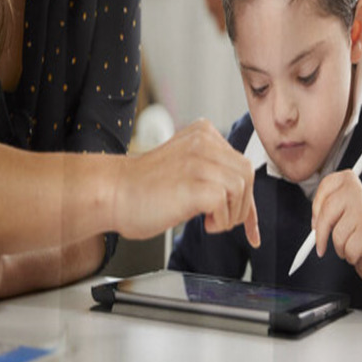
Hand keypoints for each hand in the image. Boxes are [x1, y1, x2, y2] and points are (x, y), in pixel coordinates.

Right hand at [112, 119, 259, 246]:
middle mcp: (204, 141)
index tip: (251, 228)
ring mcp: (199, 161)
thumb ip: (211, 171)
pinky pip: (226, 203)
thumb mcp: (185, 167)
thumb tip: (243, 197)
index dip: (248, 200)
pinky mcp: (195, 183)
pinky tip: (203, 223)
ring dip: (231, 214)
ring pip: (242, 188)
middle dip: (241, 206)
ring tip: (209, 221)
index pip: (241, 165)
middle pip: (247, 174)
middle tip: (220, 221)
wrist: (111, 193)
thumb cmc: (143, 189)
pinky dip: (220, 220)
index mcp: (203, 134)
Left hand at [311, 171, 361, 283]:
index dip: (316, 210)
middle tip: (321, 246)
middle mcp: (356, 191)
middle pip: (326, 214)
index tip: (315, 224)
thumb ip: (324, 209)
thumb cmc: (355, 223)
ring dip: (339, 246)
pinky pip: (348, 249)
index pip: (323, 190)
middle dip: (321, 235)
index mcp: (347, 178)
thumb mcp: (339, 207)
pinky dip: (350, 255)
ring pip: (337, 235)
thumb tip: (314, 225)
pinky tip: (359, 248)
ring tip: (350, 241)